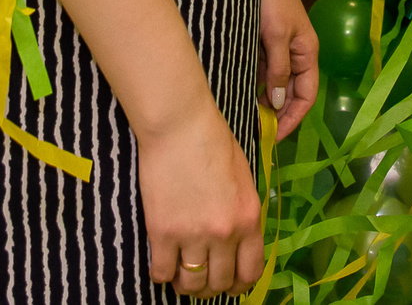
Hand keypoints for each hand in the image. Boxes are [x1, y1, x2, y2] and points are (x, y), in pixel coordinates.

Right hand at [139, 102, 263, 296]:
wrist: (180, 124)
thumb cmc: (213, 142)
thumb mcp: (244, 178)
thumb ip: (243, 213)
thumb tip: (237, 239)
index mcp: (249, 218)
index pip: (250, 272)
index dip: (238, 285)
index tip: (229, 283)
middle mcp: (225, 233)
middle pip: (220, 283)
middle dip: (211, 287)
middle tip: (200, 278)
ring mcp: (194, 235)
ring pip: (192, 284)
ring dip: (186, 285)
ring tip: (180, 274)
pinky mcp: (163, 233)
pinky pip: (162, 272)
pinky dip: (161, 274)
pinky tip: (161, 264)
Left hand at [260, 0, 318, 140]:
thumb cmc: (272, 2)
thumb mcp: (277, 36)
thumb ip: (278, 70)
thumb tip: (276, 102)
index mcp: (307, 54)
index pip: (306, 96)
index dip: (293, 118)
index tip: (274, 136)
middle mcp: (295, 55)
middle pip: (291, 94)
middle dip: (277, 114)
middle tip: (257, 131)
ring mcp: (279, 50)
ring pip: (274, 85)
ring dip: (263, 102)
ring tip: (247, 119)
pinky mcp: (264, 45)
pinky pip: (261, 72)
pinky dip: (254, 86)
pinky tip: (241, 96)